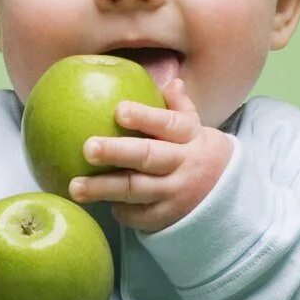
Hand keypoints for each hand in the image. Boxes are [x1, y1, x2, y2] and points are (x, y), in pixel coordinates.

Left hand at [68, 76, 233, 232]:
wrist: (225, 198)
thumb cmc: (194, 153)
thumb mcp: (195, 129)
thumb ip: (179, 107)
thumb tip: (171, 81)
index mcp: (190, 138)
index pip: (169, 124)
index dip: (145, 117)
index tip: (119, 111)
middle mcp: (184, 165)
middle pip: (148, 157)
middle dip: (117, 152)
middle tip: (88, 148)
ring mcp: (175, 194)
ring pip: (136, 189)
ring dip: (104, 188)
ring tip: (75, 187)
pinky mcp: (165, 217)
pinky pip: (136, 213)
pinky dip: (118, 208)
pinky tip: (98, 202)